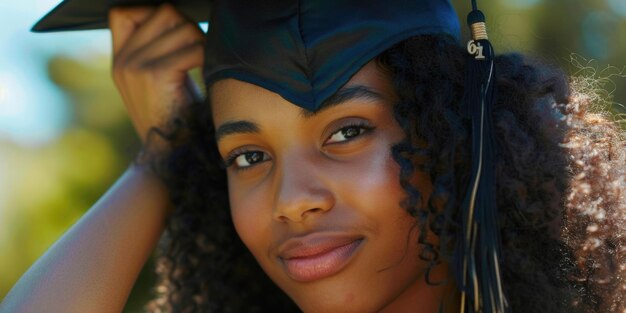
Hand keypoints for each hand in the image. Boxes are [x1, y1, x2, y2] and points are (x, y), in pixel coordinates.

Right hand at [109, 4, 203, 152]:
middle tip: (199, 51)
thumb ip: (157, 52)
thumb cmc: (176, 119)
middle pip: (163, 12)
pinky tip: (206, 73)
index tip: (175, 36)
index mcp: (119, 61)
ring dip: (201, 42)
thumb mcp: (158, 82)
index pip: (123, 13)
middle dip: (189, 27)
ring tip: (203, 65)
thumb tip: (181, 21)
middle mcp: (122, 61)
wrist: (173, 156)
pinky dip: (207, 58)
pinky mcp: (154, 75)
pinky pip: (193, 48)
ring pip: (181, 26)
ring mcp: (135, 67)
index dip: (153, 14)